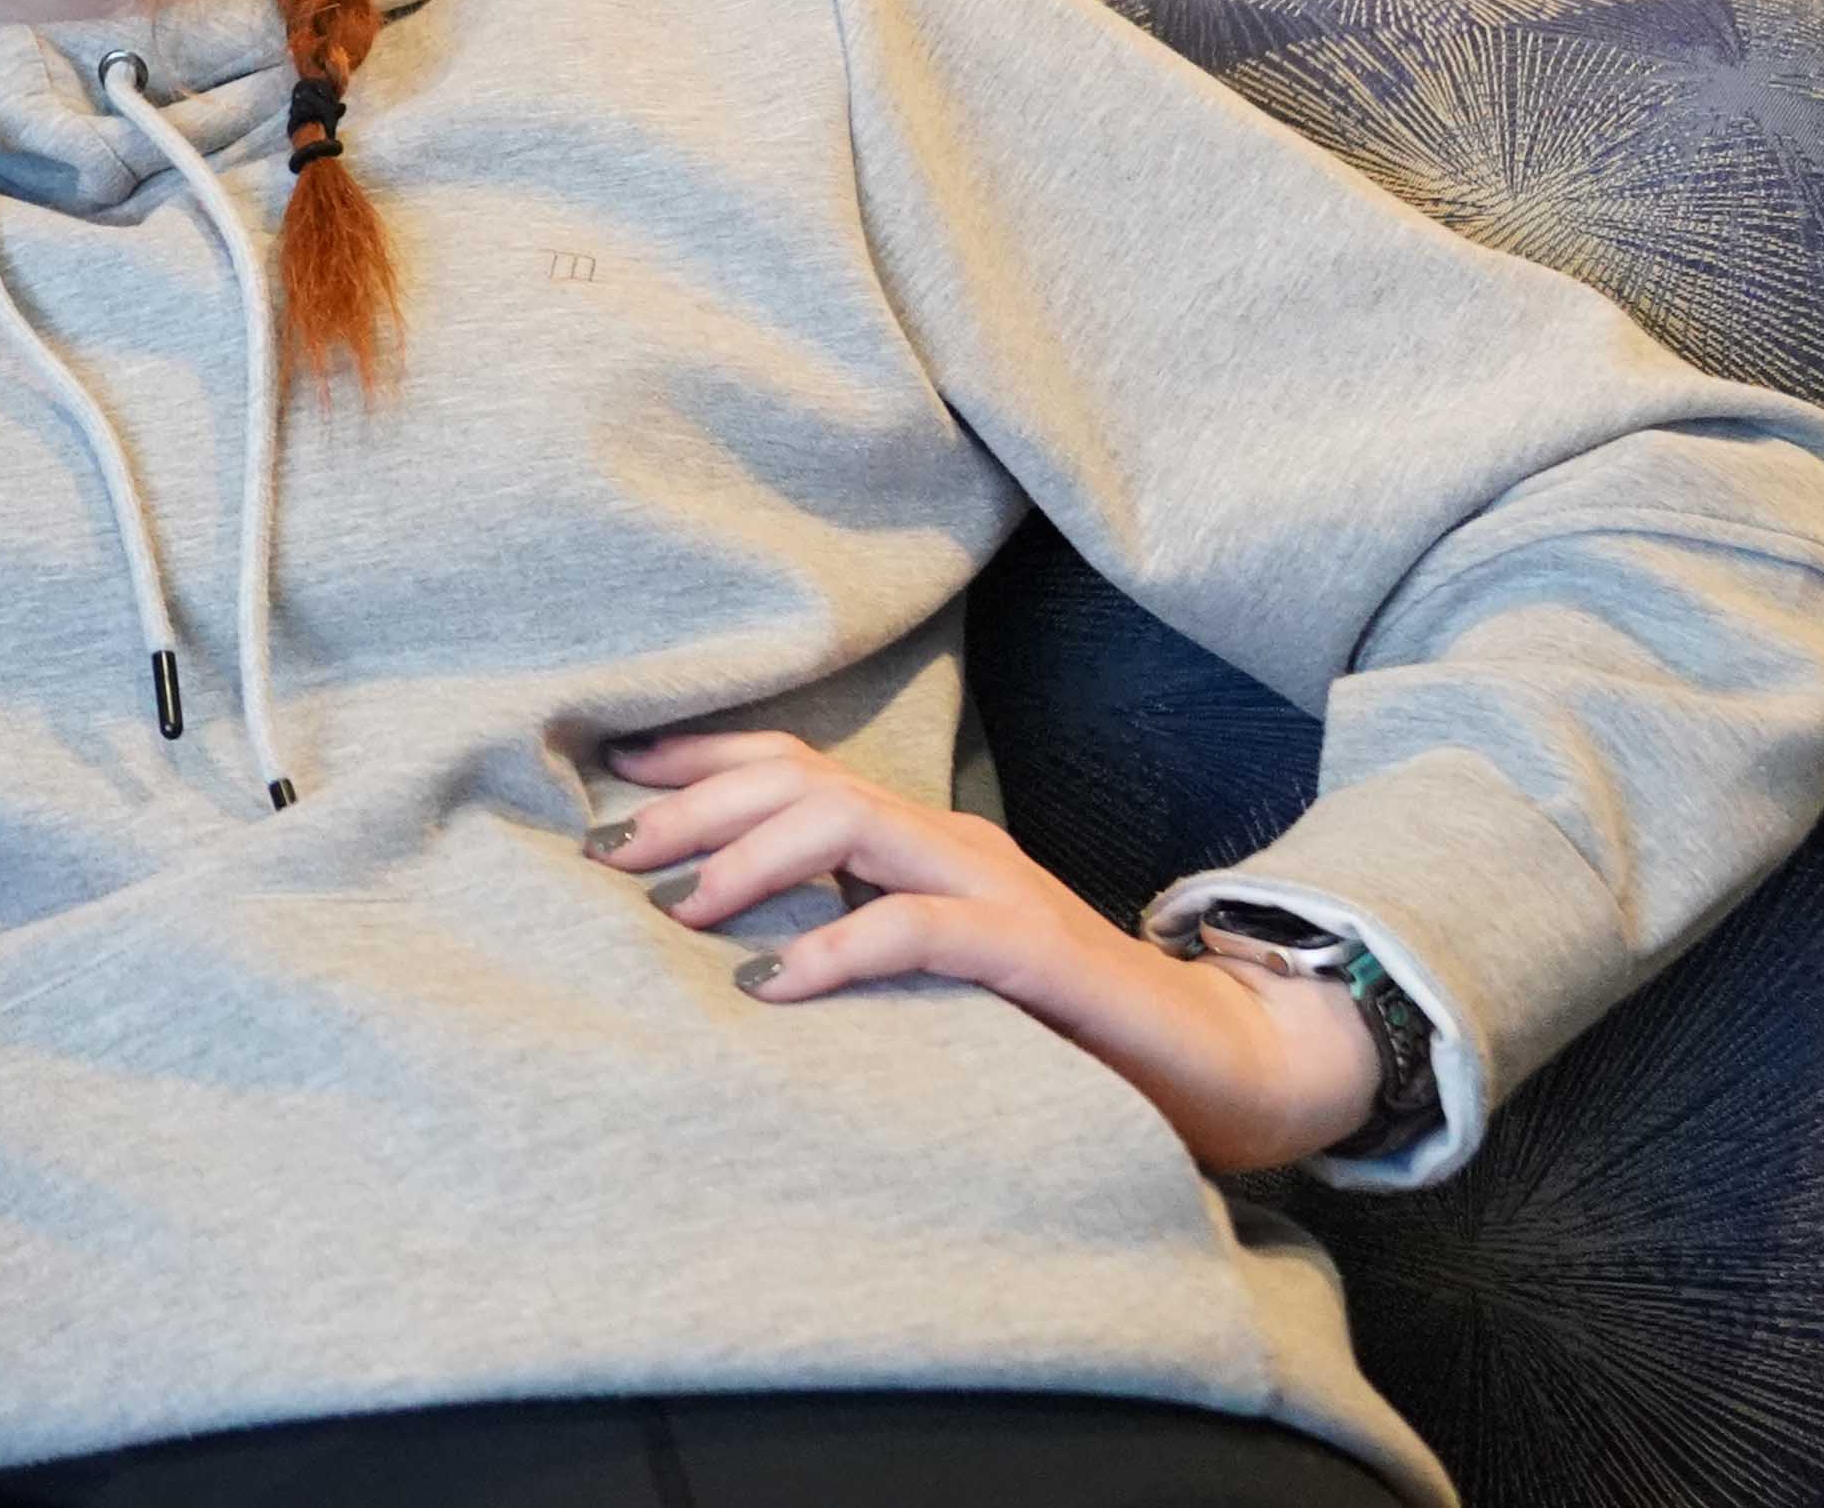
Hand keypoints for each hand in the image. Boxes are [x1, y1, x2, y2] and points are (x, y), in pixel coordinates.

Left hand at [597, 730, 1387, 1172]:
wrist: (1218, 1063)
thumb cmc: (1057, 1025)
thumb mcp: (930, 970)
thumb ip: (850, 935)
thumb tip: (721, 942)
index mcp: (920, 840)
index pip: (795, 766)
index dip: (698, 760)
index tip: (605, 774)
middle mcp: (950, 842)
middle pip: (801, 781)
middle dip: (693, 808)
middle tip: (609, 854)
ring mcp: (998, 887)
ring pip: (850, 825)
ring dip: (750, 860)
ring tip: (678, 909)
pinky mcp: (1037, 954)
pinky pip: (921, 927)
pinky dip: (837, 945)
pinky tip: (774, 983)